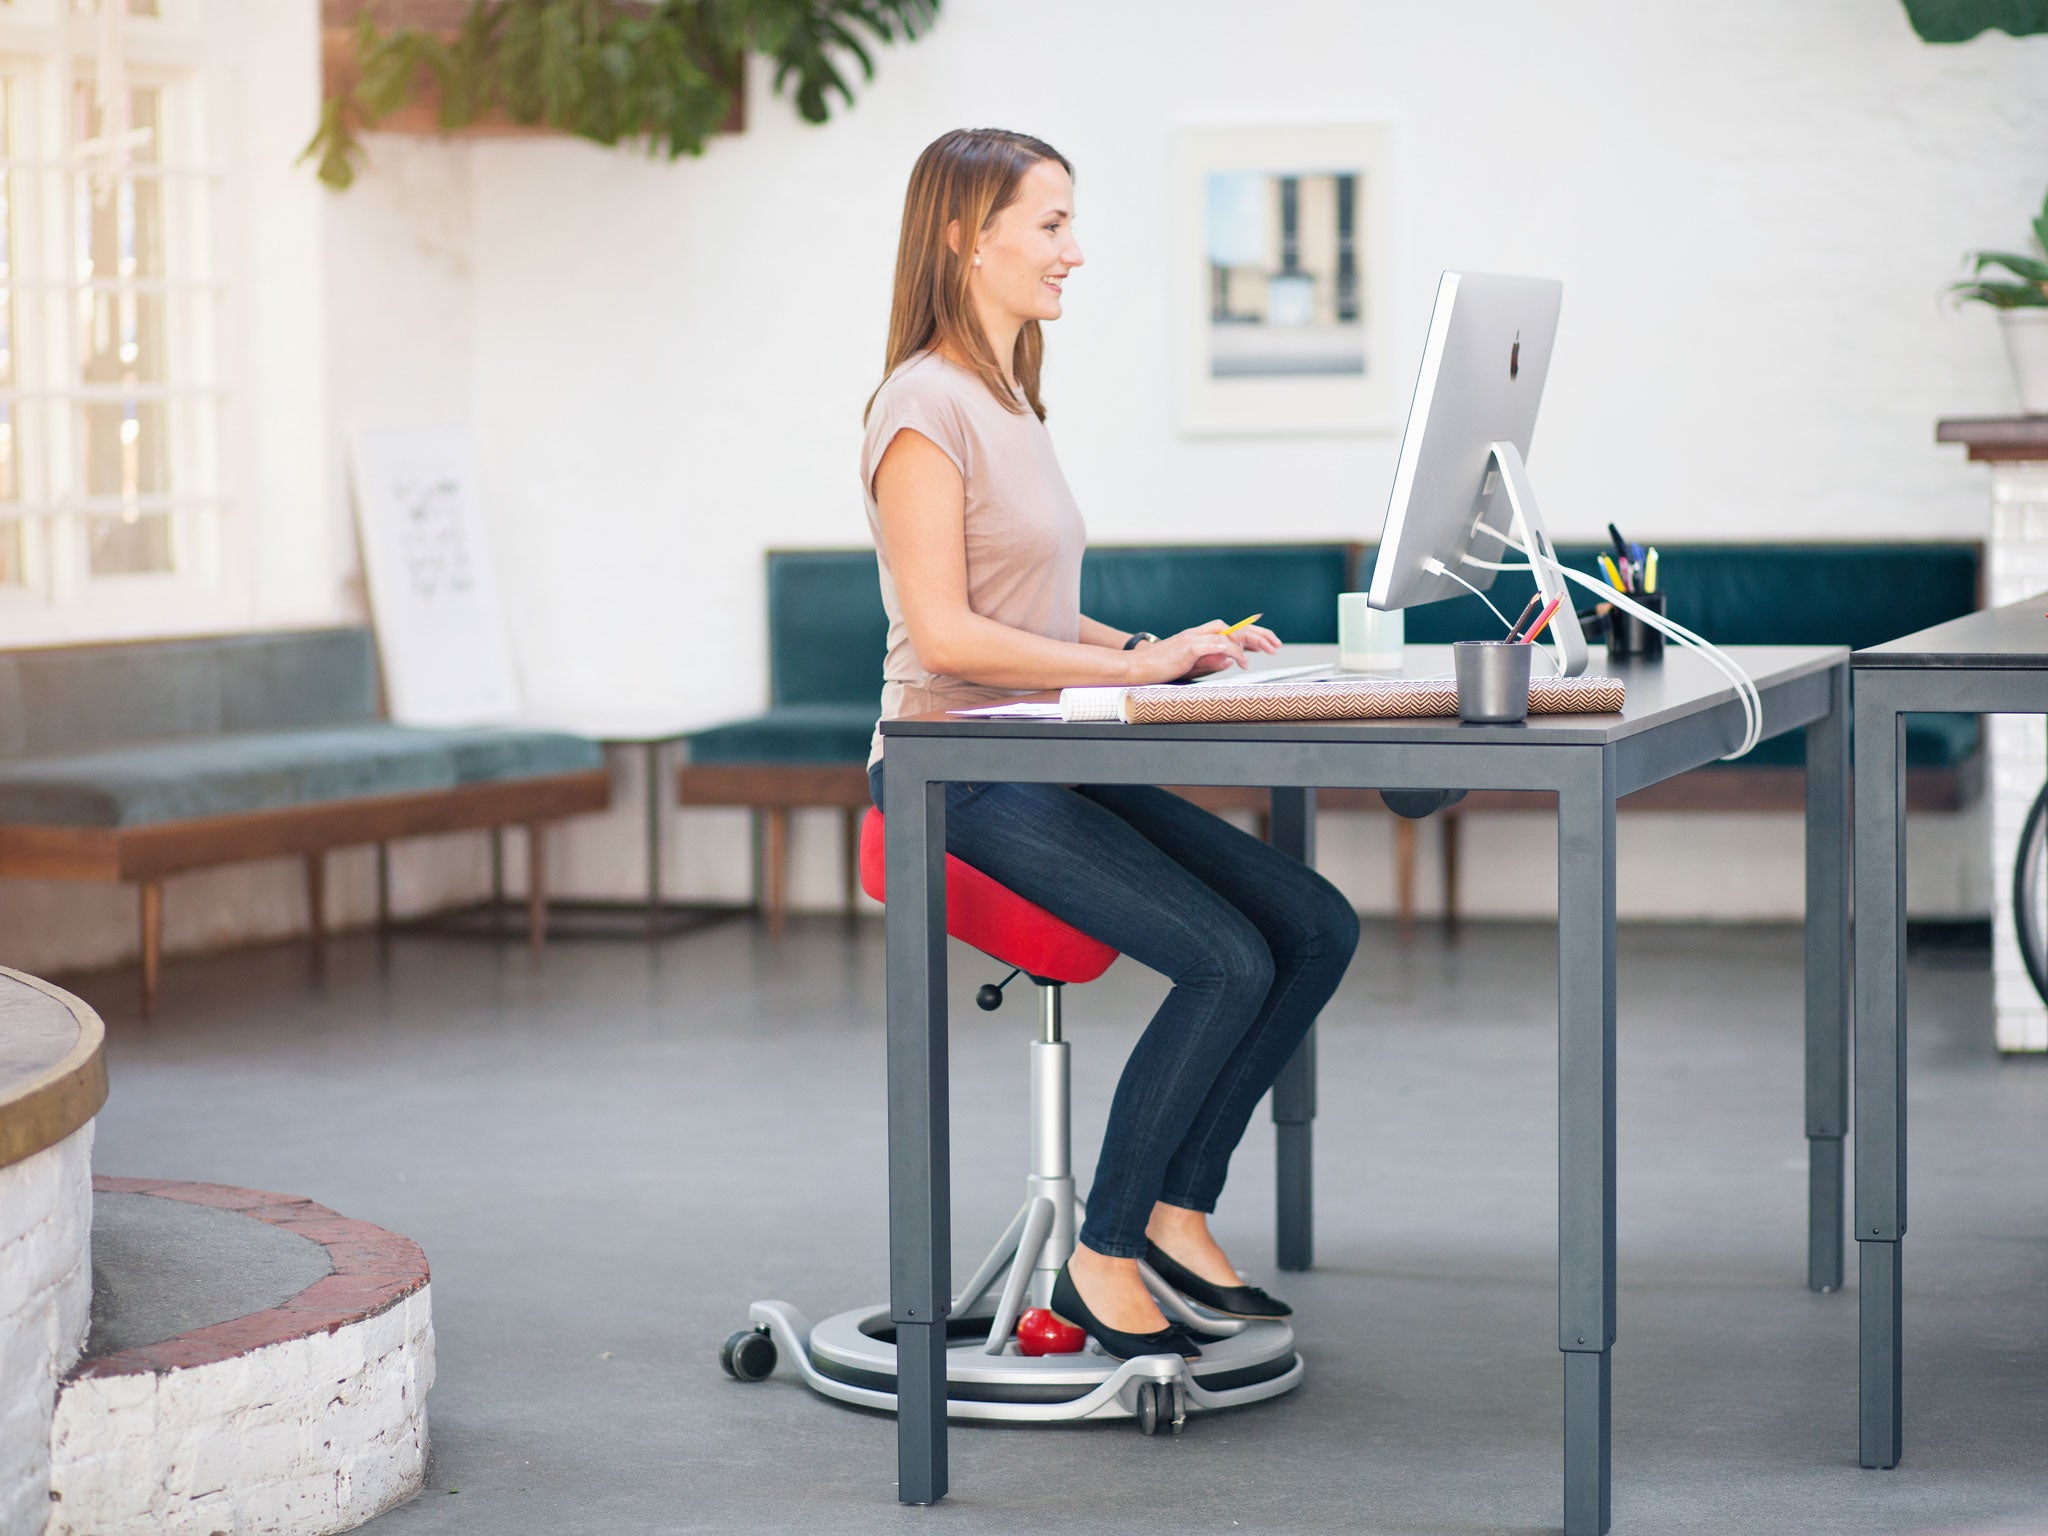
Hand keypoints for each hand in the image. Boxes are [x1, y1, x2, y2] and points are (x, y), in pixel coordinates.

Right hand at [1124, 621, 1258, 683]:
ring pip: (1228, 633)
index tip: (1266, 642)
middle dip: (1257, 634)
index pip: (1228, 631)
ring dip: (1250, 642)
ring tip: (1266, 651)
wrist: (1135, 668)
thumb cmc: (1158, 670)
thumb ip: (1209, 663)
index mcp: (1197, 637)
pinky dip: (1233, 652)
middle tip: (1275, 644)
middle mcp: (1197, 633)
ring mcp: (1193, 638)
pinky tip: (1242, 661)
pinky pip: (1217, 645)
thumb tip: (1229, 662)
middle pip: (1233, 628)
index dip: (1249, 635)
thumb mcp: (1189, 667)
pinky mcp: (1189, 647)